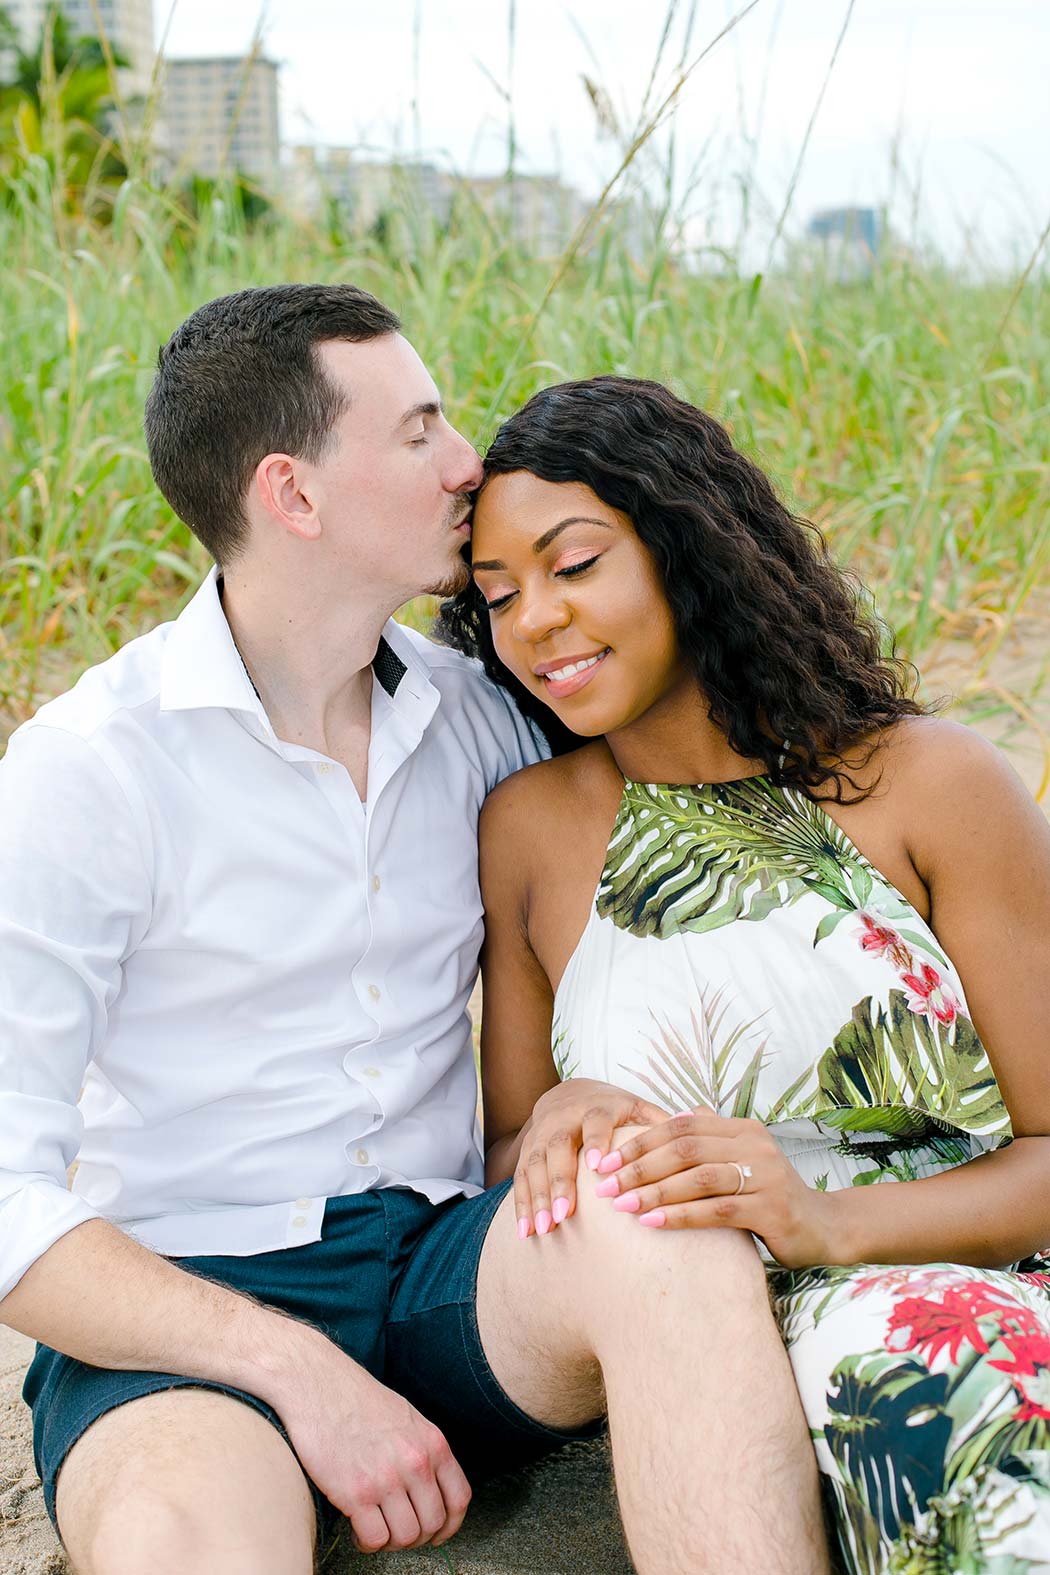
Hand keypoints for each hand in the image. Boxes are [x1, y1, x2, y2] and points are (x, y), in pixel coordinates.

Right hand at [273, 1329, 470, 1551]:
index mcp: (432, 1442)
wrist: (318, 1385)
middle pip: (432, 1524)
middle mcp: (415, 1462)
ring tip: (375, 1529)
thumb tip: (429, 1488)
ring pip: (406, 1537)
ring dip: (391, 1541)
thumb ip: (422, 1450)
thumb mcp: (407, 1418)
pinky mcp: (356, 1494)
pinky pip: (375, 1539)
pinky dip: (367, 1543)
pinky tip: (358, 1530)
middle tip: (396, 1529)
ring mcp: (387, 1479)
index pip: (459, 1498)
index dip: (450, 1525)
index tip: (436, 1534)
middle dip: (416, 1536)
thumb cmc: (358, 1399)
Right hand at [515, 1078, 668, 1238]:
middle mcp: (563, 1119)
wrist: (568, 1094)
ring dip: (537, 1198)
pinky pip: (519, 1178)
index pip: (596, 1122)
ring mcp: (540, 1135)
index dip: (596, 1141)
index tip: (599, 1166)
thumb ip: (660, 1123)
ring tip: (544, 1229)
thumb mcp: (637, 1108)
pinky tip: (526, 1233)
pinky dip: (522, 1206)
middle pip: (558, 1147)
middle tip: (564, 1214)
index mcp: (596, 1107)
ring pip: (534, 1164)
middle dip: (559, 1181)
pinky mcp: (526, 1152)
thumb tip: (697, 1130)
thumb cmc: (614, 1111)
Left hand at [593, 1108, 838, 1268]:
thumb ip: (711, 1138)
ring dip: (655, 1191)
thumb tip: (674, 1114)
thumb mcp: (741, 1160)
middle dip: (639, 1166)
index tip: (606, 1160)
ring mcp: (767, 1176)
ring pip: (699, 1177)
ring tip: (622, 1205)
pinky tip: (653, 1223)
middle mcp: (756, 1145)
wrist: (822, 1228)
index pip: (681, 1126)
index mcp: (742, 1128)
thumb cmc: (769, 1195)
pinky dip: (681, 1215)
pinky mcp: (772, 1209)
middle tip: (605, 1186)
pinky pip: (718, 1210)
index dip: (641, 1141)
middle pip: (685, 1148)